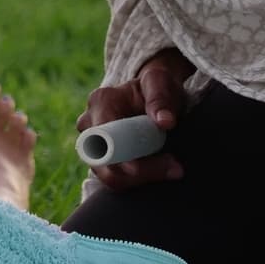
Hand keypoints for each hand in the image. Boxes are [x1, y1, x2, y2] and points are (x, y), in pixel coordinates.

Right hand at [75, 47, 196, 189]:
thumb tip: (165, 122)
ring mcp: (93, 146)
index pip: (105, 138)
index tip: (162, 162)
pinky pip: (118, 180)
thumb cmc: (155, 85)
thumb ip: (161, 98)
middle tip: (175, 168)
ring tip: (173, 168)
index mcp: (100, 102)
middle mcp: (89, 126)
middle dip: (141, 172)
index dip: (128, 155)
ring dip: (143, 178)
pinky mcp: (103, 161)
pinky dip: (141, 181)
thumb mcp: (160, 82)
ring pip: (111, 177)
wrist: (152, 93)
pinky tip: (162, 170)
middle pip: (104, 163)